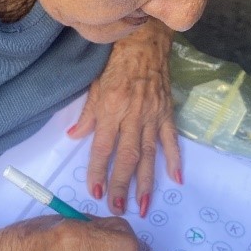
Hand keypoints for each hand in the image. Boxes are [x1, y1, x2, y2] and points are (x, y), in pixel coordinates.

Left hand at [67, 19, 180, 216]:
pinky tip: (177, 179)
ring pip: (149, 154)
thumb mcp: (94, 86)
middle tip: (117, 208)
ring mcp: (153, 115)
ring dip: (147, 181)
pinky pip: (171, 140)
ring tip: (144, 205)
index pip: (103, 147)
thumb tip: (73, 137)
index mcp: (112, 108)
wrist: (144, 42)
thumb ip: (87, 115)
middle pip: (127, 156)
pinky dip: (175, 160)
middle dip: (121, 184)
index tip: (95, 192)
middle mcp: (133, 115)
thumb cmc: (115, 64)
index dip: (98, 171)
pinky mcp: (167, 113)